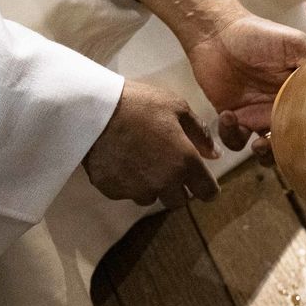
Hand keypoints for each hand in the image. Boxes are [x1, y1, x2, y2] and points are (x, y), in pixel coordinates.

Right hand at [84, 80, 218, 207]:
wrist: (91, 110)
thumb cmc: (139, 104)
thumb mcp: (177, 107)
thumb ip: (200, 134)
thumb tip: (215, 154)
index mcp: (185, 163)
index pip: (208, 193)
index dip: (207, 187)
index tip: (201, 180)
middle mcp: (164, 182)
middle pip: (179, 201)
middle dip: (178, 187)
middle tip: (168, 165)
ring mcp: (136, 189)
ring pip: (151, 198)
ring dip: (152, 186)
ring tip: (141, 160)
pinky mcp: (112, 190)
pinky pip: (126, 194)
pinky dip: (127, 183)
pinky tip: (121, 161)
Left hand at [127, 0, 305, 162]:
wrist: (216, 33)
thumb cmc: (258, 35)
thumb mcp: (295, 44)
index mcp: (301, 93)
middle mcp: (283, 108)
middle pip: (293, 142)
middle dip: (290, 153)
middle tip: (285, 147)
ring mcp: (258, 116)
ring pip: (265, 150)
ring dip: (263, 154)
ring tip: (258, 143)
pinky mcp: (234, 119)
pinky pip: (235, 140)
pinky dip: (231, 135)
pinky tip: (228, 115)